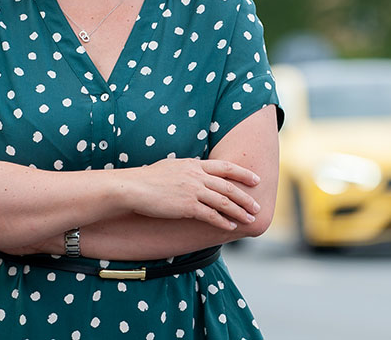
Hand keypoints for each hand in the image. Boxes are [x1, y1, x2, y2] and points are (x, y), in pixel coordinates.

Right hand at [119, 157, 260, 230]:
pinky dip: (223, 221)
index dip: (242, 173)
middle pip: (228, 186)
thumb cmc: (148, 178)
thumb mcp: (171, 166)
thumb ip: (187, 168)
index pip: (225, 167)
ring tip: (250, 219)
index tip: (255, 178)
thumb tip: (195, 168)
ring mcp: (193, 191)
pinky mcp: (187, 206)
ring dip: (239, 211)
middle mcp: (196, 176)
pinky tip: (231, 226)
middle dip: (245, 197)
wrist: (134, 188)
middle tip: (257, 206)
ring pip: (223, 201)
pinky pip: (211, 215)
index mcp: (194, 164)